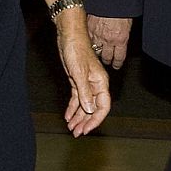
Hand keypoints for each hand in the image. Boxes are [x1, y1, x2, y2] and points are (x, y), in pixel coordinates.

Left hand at [56, 19, 111, 136]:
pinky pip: (77, 99)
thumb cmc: (76, 50)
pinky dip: (73, 109)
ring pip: (85, 106)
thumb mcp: (79, 73)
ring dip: (78, 118)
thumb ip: (85, 92)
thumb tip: (91, 110)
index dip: (95, 120)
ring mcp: (86, 84)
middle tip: (76, 133)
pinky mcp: (77, 81)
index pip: (103, 107)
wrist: (69, 37)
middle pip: (94, 109)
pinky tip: (68, 117)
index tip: (86, 130)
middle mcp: (96, 85)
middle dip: (85, 122)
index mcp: (101, 83)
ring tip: (71, 128)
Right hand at [86, 14, 132, 69]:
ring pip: (94, 50)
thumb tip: (123, 38)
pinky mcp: (88, 28)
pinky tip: (88, 41)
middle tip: (107, 61)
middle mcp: (108, 39)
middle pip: (106, 57)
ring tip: (97, 52)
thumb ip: (124, 34)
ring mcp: (97, 34)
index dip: (117, 63)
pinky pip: (88, 39)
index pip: (118, 57)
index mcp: (120, 39)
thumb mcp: (129, 23)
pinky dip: (88, 41)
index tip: (116, 65)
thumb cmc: (122, 7)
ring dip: (96, 51)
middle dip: (107, 59)